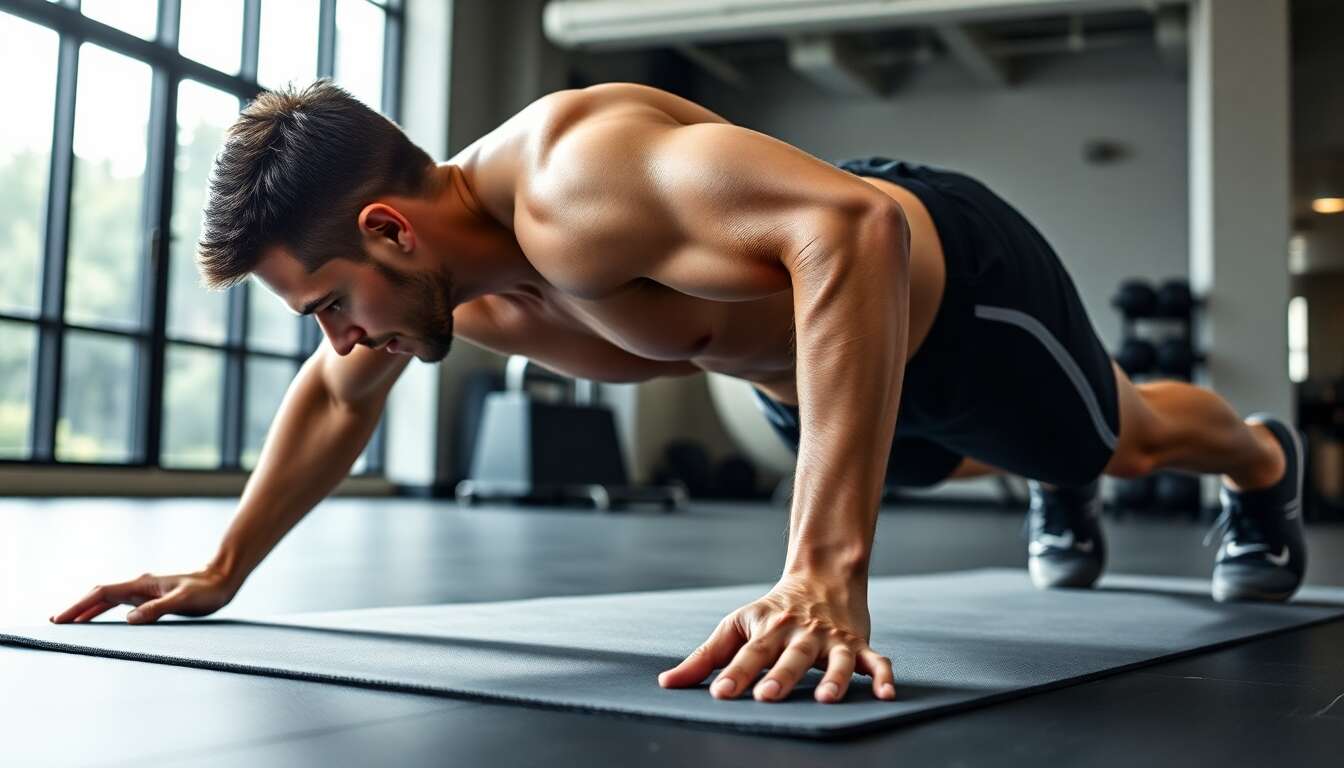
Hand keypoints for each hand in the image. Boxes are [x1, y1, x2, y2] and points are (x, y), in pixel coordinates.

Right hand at [50, 569, 237, 624]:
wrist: (223, 579)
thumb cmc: (207, 591)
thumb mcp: (184, 601)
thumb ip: (158, 609)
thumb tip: (129, 619)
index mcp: (142, 584)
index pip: (101, 594)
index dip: (80, 606)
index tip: (61, 619)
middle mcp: (140, 586)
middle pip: (99, 596)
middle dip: (77, 608)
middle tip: (56, 623)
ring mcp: (145, 591)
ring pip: (109, 600)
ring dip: (89, 610)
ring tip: (71, 623)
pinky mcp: (152, 597)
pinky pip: (121, 604)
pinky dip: (106, 611)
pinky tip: (101, 620)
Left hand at [658, 574, 895, 702]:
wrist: (823, 575)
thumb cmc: (773, 611)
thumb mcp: (737, 626)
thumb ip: (705, 658)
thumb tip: (667, 684)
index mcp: (768, 630)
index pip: (748, 654)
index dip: (733, 673)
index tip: (719, 693)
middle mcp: (800, 634)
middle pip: (790, 657)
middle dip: (780, 676)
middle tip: (767, 696)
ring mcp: (832, 640)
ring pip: (837, 660)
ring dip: (833, 679)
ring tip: (827, 699)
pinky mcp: (858, 645)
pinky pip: (876, 661)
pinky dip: (883, 677)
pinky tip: (885, 695)